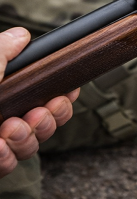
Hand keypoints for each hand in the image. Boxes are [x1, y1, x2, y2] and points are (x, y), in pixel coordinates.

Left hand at [0, 28, 79, 177]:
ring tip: (11, 128)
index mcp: (5, 92)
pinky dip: (7, 155)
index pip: (46, 93)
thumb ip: (2, 50)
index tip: (68, 90)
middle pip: (48, 121)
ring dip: (28, 136)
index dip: (62, 94)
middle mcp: (3, 116)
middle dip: (52, 117)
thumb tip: (21, 35)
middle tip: (42, 111)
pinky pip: (10, 163)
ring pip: (33, 143)